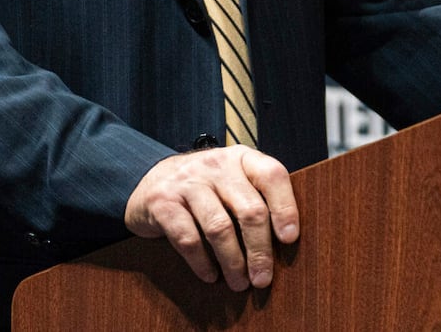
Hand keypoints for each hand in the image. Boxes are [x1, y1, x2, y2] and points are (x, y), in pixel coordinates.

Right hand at [124, 145, 299, 290]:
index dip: (285, 207)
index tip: (290, 239)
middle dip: (259, 250)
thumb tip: (286, 243)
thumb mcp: (232, 181)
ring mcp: (188, 182)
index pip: (271, 175)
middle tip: (263, 279)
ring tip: (239, 283)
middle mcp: (216, 165)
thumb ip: (256, 198)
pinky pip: (188, 239)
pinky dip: (202, 263)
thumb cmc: (205, 188)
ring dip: (233, 262)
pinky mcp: (163, 202)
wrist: (150, 180)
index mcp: (241, 158)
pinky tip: (210, 276)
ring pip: (220, 228)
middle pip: (249, 209)